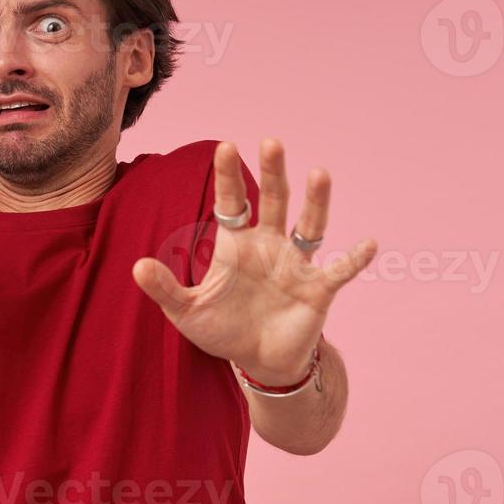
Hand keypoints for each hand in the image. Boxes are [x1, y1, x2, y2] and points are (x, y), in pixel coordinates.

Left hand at [131, 139, 376, 384]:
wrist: (259, 361)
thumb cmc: (222, 330)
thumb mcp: (188, 312)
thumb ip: (165, 290)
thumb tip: (136, 267)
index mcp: (237, 245)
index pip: (232, 201)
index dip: (228, 176)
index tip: (224, 146)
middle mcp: (269, 245)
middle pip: (273, 200)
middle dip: (273, 172)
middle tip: (271, 142)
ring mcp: (296, 264)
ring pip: (309, 224)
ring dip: (315, 200)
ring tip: (319, 174)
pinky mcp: (318, 289)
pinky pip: (339, 270)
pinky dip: (353, 259)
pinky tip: (368, 244)